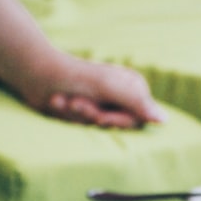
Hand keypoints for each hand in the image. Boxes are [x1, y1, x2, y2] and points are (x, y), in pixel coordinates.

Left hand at [12, 53, 166, 128]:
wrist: (36, 73)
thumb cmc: (75, 77)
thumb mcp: (110, 88)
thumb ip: (138, 103)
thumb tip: (164, 120)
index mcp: (133, 86)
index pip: (138, 119)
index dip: (117, 121)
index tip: (100, 117)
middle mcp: (120, 95)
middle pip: (117, 124)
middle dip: (92, 116)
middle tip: (76, 103)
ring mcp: (102, 102)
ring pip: (98, 126)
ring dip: (77, 115)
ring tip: (64, 100)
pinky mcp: (84, 110)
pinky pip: (83, 125)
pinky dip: (67, 116)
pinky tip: (58, 102)